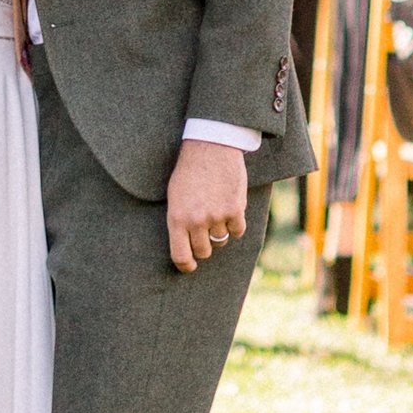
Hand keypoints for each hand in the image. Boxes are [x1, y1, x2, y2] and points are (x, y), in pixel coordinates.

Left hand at [166, 135, 247, 273]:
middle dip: (205, 245)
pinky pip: (237, 231)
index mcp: (176, 218)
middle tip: (205, 231)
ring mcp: (216, 216)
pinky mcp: (235, 210)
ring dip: (219, 231)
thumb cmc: (189, 170)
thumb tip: (186, 245)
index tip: (190, 266)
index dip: (186, 265)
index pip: (181, 256)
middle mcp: (196, 221)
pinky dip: (235, 223)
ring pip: (221, 240)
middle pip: (204, 251)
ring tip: (216, 210)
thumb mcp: (174, 196)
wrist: (210, 146)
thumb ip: (180, 220)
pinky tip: (230, 209)